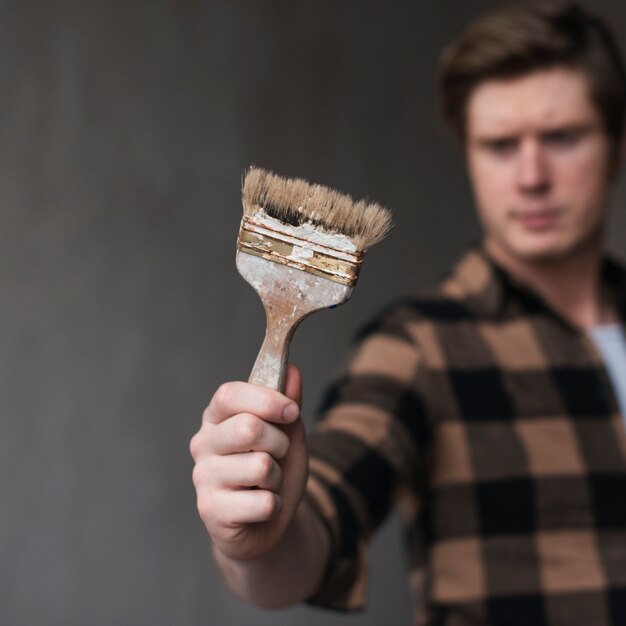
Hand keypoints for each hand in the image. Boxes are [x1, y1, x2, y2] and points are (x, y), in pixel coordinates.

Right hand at [190, 364, 307, 560]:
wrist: (265, 523)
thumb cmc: (273, 470)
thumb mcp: (287, 433)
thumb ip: (288, 402)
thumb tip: (293, 370)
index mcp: (216, 417)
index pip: (230, 394)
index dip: (266, 399)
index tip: (292, 411)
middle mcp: (202, 443)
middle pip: (248, 427)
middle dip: (279, 443)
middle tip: (278, 455)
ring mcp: (203, 477)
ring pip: (260, 466)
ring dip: (277, 477)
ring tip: (266, 483)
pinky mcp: (210, 510)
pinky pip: (262, 502)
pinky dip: (274, 504)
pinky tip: (260, 506)